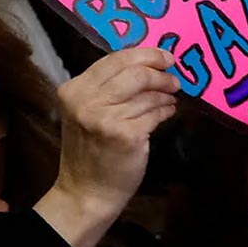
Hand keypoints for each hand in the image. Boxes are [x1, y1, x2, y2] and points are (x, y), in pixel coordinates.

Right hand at [34, 48, 178, 246]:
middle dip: (160, 73)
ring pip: (148, 93)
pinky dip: (165, 111)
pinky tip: (167, 113)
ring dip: (165, 95)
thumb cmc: (92, 150)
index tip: (165, 58)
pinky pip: (155, 113)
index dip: (145, 55)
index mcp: (73, 89)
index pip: (114, 59)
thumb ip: (109, 88)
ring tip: (170, 100)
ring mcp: (104, 118)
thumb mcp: (88, 112)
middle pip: (134, 71)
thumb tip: (150, 65)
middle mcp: (85, 100)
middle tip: (174, 80)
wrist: (87, 191)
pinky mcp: (125, 135)